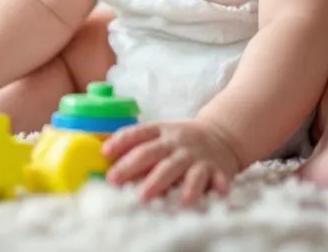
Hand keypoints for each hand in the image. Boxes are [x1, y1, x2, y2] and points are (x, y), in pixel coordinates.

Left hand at [102, 119, 242, 204]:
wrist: (222, 135)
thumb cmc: (182, 140)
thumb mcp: (161, 134)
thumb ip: (138, 145)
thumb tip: (105, 159)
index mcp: (162, 131)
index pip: (138, 133)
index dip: (121, 141)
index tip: (104, 152)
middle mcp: (177, 143)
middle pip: (152, 153)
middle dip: (132, 166)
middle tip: (115, 180)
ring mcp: (196, 156)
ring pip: (177, 168)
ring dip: (163, 181)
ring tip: (147, 195)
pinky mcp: (216, 170)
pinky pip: (214, 178)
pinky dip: (214, 187)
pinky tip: (209, 196)